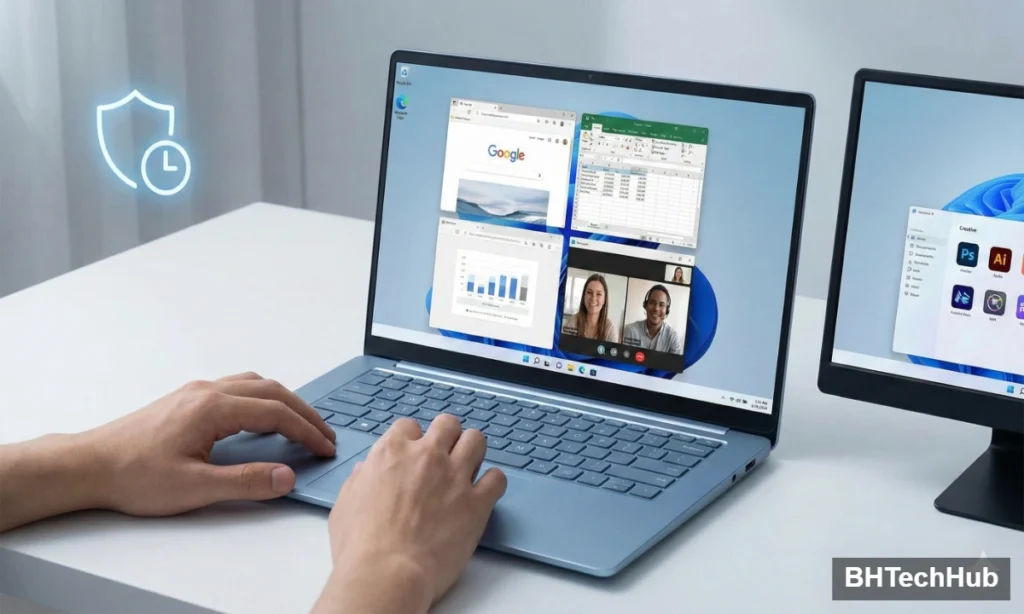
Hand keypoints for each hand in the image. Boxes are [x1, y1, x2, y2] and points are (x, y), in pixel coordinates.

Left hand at [89, 371, 335, 515]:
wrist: (89, 465)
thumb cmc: (134, 475)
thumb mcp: (194, 488)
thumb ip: (245, 481)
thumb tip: (286, 476)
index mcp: (213, 408)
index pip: (276, 413)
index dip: (306, 431)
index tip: (325, 448)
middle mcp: (207, 391)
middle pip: (272, 391)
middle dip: (304, 413)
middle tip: (324, 435)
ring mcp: (196, 391)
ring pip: (255, 384)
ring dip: (284, 401)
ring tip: (301, 424)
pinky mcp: (186, 399)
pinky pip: (237, 387)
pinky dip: (263, 398)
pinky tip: (262, 416)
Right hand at [314, 415, 505, 613]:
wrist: (386, 573)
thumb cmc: (360, 545)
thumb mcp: (346, 503)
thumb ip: (360, 480)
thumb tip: (365, 471)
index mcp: (392, 452)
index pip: (409, 426)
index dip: (412, 440)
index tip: (413, 454)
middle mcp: (427, 456)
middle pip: (448, 424)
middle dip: (447, 436)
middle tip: (445, 455)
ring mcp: (455, 476)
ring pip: (476, 440)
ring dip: (473, 451)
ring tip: (468, 468)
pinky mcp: (477, 502)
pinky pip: (497, 478)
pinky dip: (493, 483)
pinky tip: (484, 493)